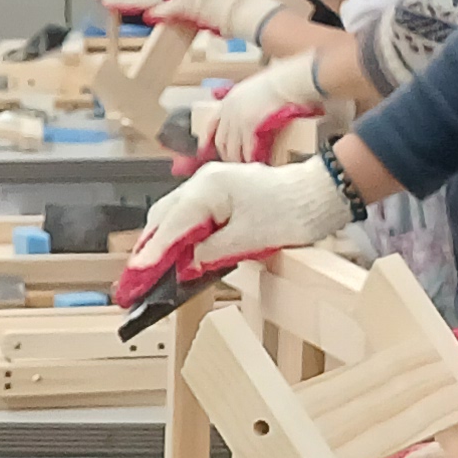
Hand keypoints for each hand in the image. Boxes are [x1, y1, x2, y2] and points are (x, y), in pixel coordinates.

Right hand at [112, 155, 353, 303]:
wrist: (322, 193)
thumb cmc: (290, 213)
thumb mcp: (248, 240)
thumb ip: (211, 252)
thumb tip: (187, 263)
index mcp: (208, 189)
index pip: (171, 226)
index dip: (152, 254)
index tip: (136, 276)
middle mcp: (205, 181)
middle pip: (165, 215)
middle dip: (151, 246)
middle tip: (138, 277)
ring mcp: (215, 183)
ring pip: (178, 212)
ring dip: (166, 239)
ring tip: (153, 267)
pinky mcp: (226, 192)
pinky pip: (194, 212)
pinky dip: (183, 232)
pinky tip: (181, 250)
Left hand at [191, 51, 324, 166]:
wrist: (285, 82)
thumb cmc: (275, 84)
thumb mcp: (252, 90)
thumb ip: (245, 102)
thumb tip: (249, 113)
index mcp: (228, 101)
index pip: (211, 124)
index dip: (208, 139)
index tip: (206, 150)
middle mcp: (229, 111)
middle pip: (220, 141)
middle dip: (226, 155)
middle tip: (233, 164)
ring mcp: (237, 119)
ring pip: (231, 149)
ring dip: (238, 160)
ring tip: (245, 168)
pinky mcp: (249, 126)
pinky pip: (246, 149)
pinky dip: (249, 158)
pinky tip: (255, 163)